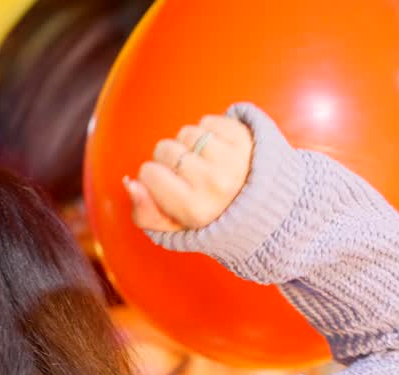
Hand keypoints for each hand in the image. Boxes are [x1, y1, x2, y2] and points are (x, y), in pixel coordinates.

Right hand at [125, 114, 252, 231]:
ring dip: (191, 144)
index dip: (154, 177)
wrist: (268, 211)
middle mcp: (215, 184)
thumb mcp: (178, 231)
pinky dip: (211, 131)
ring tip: (208, 163)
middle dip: (172, 159)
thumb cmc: (215, 220)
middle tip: (191, 176)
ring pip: (187, 132)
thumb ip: (146, 214)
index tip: (171, 187)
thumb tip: (130, 183)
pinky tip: (221, 151)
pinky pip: (209, 120)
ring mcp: (233, 159)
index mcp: (195, 210)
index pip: (149, 173)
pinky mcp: (246, 139)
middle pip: (165, 149)